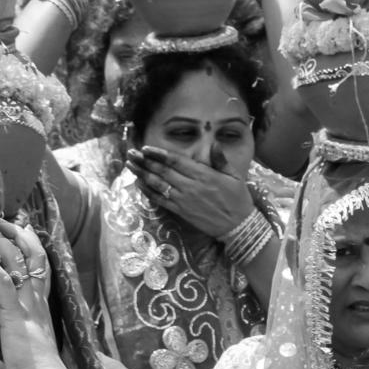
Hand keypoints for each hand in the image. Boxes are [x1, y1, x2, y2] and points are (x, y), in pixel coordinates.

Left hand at [0, 217, 76, 368]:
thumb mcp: (18, 354)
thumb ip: (5, 350)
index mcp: (40, 307)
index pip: (40, 268)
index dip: (31, 246)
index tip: (20, 230)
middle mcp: (37, 300)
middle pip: (33, 255)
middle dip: (17, 233)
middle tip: (1, 219)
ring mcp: (28, 304)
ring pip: (18, 260)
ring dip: (1, 238)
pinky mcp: (15, 313)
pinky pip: (3, 281)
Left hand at [126, 144, 254, 237]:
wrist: (238, 226)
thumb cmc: (238, 199)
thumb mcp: (234, 176)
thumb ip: (221, 159)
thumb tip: (213, 143)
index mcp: (203, 174)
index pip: (176, 161)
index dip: (159, 154)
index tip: (145, 148)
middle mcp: (190, 186)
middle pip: (163, 171)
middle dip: (145, 161)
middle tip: (131, 154)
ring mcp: (184, 200)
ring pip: (158, 184)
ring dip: (142, 174)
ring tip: (130, 166)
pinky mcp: (181, 212)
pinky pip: (161, 201)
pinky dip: (148, 192)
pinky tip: (139, 184)